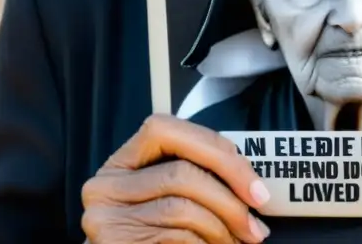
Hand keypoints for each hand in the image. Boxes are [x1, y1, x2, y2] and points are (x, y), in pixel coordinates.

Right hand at [82, 114, 270, 243]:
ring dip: (222, 228)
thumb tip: (249, 183)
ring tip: (237, 242)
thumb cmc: (153, 239)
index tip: (255, 187)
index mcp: (121, 163)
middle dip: (230, 199)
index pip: (166, 130)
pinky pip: (176, 237)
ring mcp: (105, 218)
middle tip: (257, 227)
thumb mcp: (166, 200)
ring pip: (182, 208)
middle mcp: (105, 186)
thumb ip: (193, 178)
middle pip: (181, 173)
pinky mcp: (114, 243)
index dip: (216, 152)